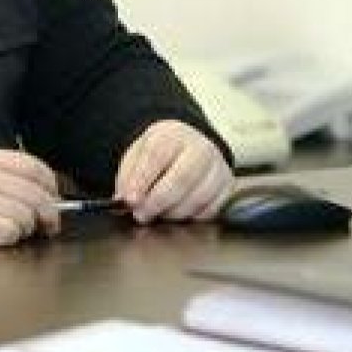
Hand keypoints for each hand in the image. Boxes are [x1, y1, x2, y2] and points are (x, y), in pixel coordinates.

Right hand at [0, 147, 60, 245]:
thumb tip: (23, 180)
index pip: (32, 167)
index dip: (50, 183)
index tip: (52, 195)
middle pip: (35, 194)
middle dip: (49, 212)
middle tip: (48, 223)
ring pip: (25, 215)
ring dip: (28, 227)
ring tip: (19, 230)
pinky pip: (7, 232)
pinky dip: (12, 236)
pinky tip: (3, 235)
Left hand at [115, 120, 232, 222]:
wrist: (187, 146)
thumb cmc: (159, 153)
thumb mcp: (137, 155)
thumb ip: (128, 177)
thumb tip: (123, 201)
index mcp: (172, 134)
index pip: (157, 155)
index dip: (142, 180)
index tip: (130, 200)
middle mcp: (200, 147)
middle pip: (181, 178)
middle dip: (158, 201)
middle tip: (141, 214)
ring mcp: (217, 167)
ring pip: (198, 197)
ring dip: (174, 213)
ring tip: (158, 215)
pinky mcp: (227, 187)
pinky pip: (212, 209)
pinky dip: (192, 218)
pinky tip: (178, 215)